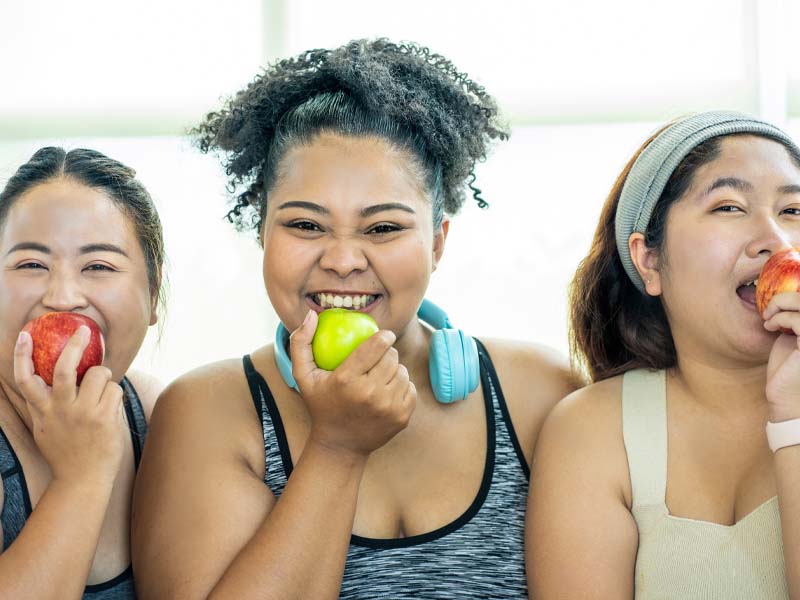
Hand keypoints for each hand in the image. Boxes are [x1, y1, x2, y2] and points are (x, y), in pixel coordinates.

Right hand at [14, 326, 125, 485]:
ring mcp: (82, 414)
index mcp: (42, 411)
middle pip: (63, 368)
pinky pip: (114, 390)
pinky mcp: (104, 418)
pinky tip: (111, 410)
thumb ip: (44, 406)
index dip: (21, 355)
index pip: (24, 379)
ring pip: (98, 374)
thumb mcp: (45, 429)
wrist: (83, 480)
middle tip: (84, 332)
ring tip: (102, 391)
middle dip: (75, 345)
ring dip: (104, 376)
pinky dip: (115, 394)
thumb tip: (44, 381)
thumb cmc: (67, 452)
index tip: (24, 335)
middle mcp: (60, 410)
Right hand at [289, 310, 415, 458]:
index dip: (384, 336)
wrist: (339, 446)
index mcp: (346, 380)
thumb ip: (301, 342)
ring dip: (395, 369)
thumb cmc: (321, 405)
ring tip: (382, 374)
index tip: (385, 335)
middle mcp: (369, 394)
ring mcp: (388, 408)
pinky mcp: (401, 418)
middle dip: (388, 352)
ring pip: (402, 372)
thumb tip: (312, 314)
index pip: (375, 346)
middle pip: (391, 357)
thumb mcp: (303, 376)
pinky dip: (401, 386)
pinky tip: (389, 389)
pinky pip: (410, 389)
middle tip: (381, 356)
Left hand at [763, 292, 799, 421]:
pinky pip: (799, 320)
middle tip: (768, 310)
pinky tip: (770, 327)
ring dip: (781, 305)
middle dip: (786, 297)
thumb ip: (795, 315)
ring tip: (768, 319)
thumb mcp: (792, 335)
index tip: (777, 303)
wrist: (786, 397)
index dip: (795, 294)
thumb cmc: (788, 367)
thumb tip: (787, 293)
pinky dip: (780, 318)